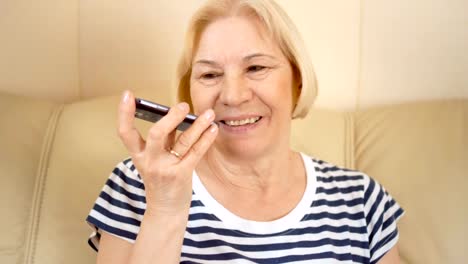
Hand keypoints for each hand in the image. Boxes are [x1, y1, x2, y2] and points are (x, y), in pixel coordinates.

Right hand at [117, 91, 217, 215]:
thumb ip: (163, 139)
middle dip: (170, 118)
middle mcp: (150, 161)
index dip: (124, 113)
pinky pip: (196, 153)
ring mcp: (166, 168)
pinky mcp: (182, 175)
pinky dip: (206, 139)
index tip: (127, 94)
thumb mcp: (154, 159)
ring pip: (182, 142)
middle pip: (156, 134)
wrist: (166, 209)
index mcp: (139, 155)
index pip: (125, 133)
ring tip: (209, 113)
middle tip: (183, 105)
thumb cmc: (161, 179)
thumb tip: (176, 113)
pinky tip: (213, 129)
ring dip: (198, 125)